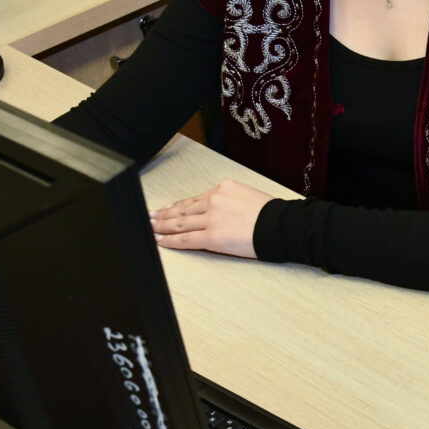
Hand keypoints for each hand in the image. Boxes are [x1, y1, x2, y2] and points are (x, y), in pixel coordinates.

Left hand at [149, 179, 274, 258]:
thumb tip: (217, 210)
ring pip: (180, 222)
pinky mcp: (212, 236)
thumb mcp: (247, 195)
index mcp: (223, 188)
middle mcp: (214, 200)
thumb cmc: (270, 213)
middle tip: (148, 216)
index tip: (166, 208)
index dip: (177, 205)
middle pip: (182, 209)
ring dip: (161, 226)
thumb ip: (228, 200)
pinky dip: (171, 240)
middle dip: (163, 214)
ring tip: (150, 228)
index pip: (194, 199)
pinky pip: (186, 238)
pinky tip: (161, 240)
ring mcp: (212, 218)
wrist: (280, 225)